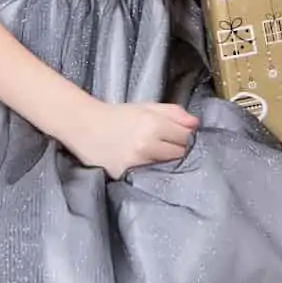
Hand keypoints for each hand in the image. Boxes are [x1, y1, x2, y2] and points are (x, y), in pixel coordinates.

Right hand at [68, 101, 199, 180]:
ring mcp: (137, 162)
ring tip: (153, 153)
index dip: (184, 135)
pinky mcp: (127, 174)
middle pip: (180, 153)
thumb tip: (196, 123)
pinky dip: (150, 170)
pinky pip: (149, 175)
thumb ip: (173, 112)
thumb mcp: (146, 107)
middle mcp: (147, 144)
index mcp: (153, 124)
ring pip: (166, 166)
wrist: (85, 126)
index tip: (177, 135)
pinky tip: (143, 162)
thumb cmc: (117, 115)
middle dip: (177, 148)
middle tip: (164, 144)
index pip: (186, 136)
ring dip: (164, 161)